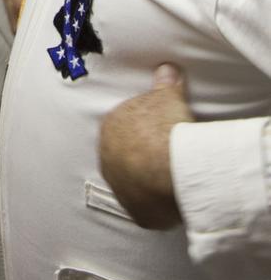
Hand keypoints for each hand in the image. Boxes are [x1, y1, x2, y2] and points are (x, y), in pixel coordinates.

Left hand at [98, 63, 191, 229]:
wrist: (168, 165)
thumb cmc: (164, 126)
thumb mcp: (167, 96)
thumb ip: (164, 83)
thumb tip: (166, 68)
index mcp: (110, 128)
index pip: (123, 128)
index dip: (142, 130)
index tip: (158, 133)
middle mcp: (107, 159)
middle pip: (125, 158)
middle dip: (141, 157)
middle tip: (166, 158)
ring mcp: (119, 187)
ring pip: (133, 184)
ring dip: (147, 183)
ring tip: (171, 181)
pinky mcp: (136, 211)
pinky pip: (146, 208)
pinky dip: (157, 206)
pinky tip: (172, 203)